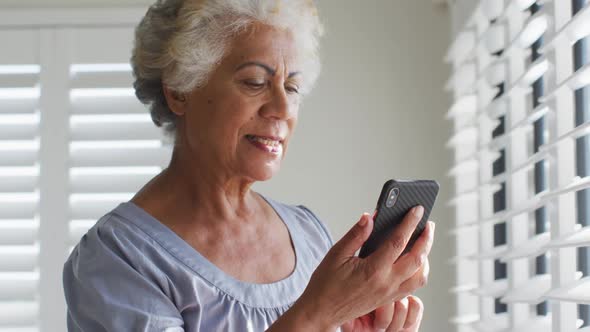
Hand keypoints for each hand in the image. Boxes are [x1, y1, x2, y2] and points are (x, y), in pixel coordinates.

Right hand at [293, 206, 434, 329]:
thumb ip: (356, 235)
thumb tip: (370, 217)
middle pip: (417, 259)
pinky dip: (419, 271)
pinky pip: (413, 286)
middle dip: (426, 239)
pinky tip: (415, 261)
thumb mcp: (336, 254)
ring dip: (426, 257)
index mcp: (373, 270)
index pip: (398, 242)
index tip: (418, 209)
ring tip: (424, 241)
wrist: (321, 312)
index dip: (410, 223)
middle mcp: (386, 283)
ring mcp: (389, 294)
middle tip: (428, 224)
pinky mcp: (388, 300)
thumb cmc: (326, 284)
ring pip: (420, 276)